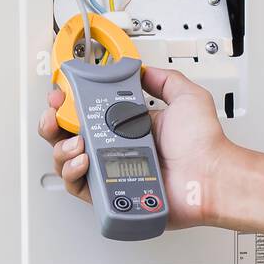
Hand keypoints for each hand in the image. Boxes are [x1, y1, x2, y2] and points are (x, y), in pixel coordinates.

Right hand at [37, 65, 234, 227]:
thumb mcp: (187, 97)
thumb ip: (163, 80)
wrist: (209, 176)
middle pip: (68, 136)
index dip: (68, 103)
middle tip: (56, 116)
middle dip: (53, 123)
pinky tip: (83, 159)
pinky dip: (72, 172)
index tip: (62, 94)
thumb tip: (143, 70)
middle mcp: (116, 148)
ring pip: (67, 161)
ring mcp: (110, 171)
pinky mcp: (109, 194)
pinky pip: (78, 185)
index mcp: (128, 126)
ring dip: (62, 148)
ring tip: (77, 142)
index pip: (88, 112)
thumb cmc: (203, 144)